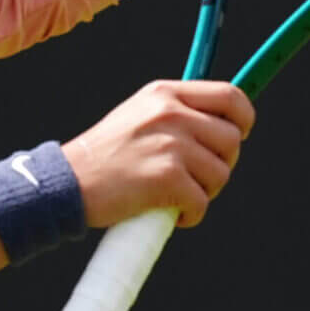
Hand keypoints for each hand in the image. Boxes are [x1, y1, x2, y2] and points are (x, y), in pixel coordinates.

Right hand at [63, 81, 255, 229]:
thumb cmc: (104, 156)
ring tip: (174, 196)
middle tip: (195, 178)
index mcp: (166, 93)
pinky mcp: (167, 178)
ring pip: (220, 174)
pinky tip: (168, 212)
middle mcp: (171, 113)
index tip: (237, 135)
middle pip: (231, 140)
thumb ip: (177, 113)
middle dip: (220, 165)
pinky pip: (201, 203)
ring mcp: (170, 144)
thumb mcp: (139, 115)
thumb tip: (222, 125)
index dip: (243, 119)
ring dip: (203, 193)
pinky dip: (189, 216)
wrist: (66, 182)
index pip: (230, 96)